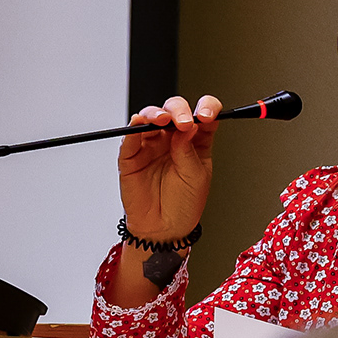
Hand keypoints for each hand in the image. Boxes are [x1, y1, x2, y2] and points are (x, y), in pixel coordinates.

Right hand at [117, 95, 220, 240]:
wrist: (163, 229)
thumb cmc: (183, 205)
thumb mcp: (196, 177)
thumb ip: (190, 150)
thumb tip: (188, 127)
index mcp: (195, 141)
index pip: (203, 114)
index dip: (206, 108)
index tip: (207, 115)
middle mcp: (173, 138)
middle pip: (175, 110)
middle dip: (179, 110)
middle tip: (183, 123)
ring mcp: (152, 144)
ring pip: (151, 117)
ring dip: (156, 113)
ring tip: (162, 120)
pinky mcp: (132, 155)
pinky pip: (130, 136)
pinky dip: (133, 126)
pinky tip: (139, 123)